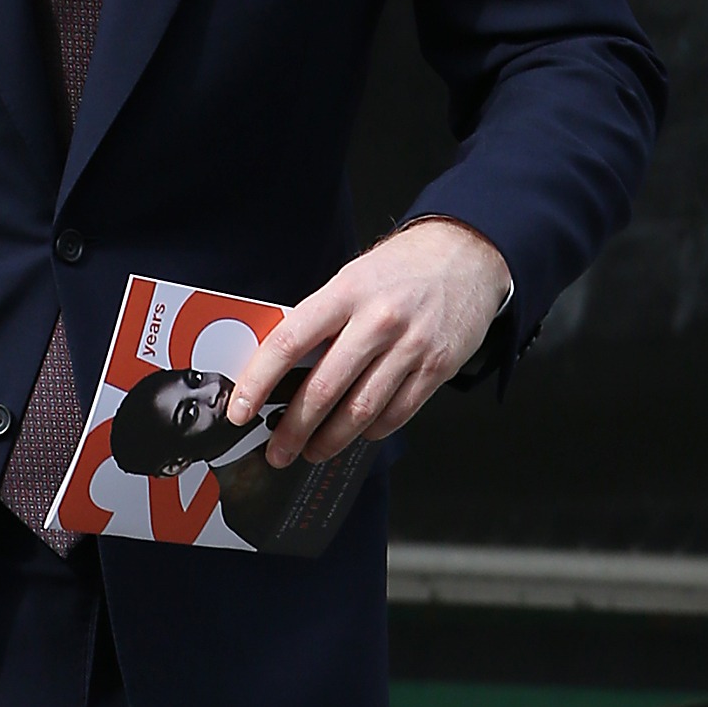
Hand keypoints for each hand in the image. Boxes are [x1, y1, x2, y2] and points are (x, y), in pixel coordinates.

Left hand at [226, 218, 512, 467]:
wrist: (466, 255)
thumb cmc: (400, 270)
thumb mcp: (350, 279)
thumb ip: (318, 320)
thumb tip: (278, 367)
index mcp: (345, 294)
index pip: (288, 343)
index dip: (258, 383)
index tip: (240, 410)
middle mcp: (377, 321)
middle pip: (323, 388)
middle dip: (293, 429)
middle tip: (277, 450)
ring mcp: (410, 346)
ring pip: (360, 410)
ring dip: (330, 439)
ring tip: (312, 451)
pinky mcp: (438, 367)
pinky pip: (397, 413)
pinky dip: (372, 430)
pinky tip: (358, 433)